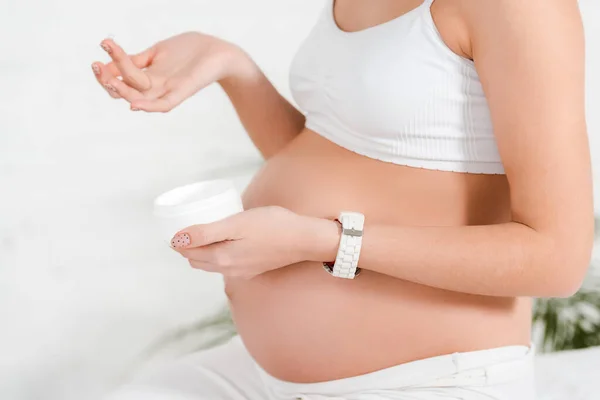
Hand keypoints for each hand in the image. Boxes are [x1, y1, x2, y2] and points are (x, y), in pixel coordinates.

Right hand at [91, 32, 255, 111]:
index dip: (107, 69)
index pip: (120, 78)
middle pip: (124, 91)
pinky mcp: (182, 92)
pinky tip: (133, 105)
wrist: (219, 52)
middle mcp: (155, 87)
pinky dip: (148, 106)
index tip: (99, 50)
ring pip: (139, 97)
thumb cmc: (190, 51)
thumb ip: (135, 59)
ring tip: (107, 78)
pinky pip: (163, 104)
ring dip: (121, 90)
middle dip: (107, 80)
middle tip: (95, 66)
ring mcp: (168, 90)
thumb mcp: (156, 52)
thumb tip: (108, 63)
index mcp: (147, 76)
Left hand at [170, 206, 339, 278]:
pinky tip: (225, 241)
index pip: (188, 251)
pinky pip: (226, 265)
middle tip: (188, 224)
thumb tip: (176, 239)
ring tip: (204, 231)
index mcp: (221, 258)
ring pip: (211, 264)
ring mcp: (241, 272)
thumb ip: (206, 232)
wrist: (304, 239)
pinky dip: (218, 255)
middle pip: (197, 260)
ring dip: (202, 251)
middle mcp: (228, 270)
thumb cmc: (273, 226)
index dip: (178, 238)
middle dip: (188, 246)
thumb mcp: (236, 223)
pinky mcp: (252, 270)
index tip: (177, 222)